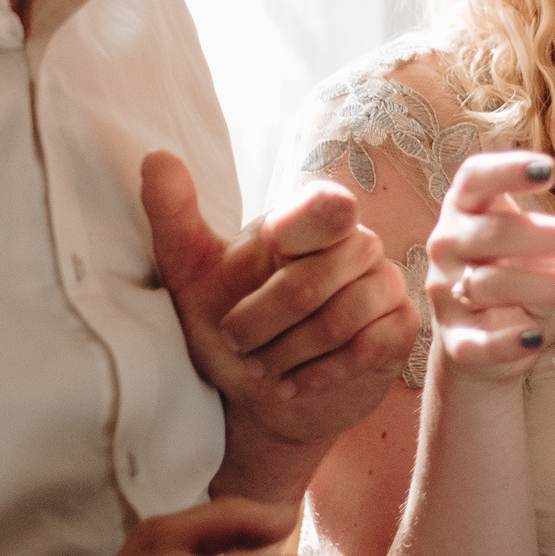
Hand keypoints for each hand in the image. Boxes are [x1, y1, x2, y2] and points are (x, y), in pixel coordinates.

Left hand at [146, 151, 416, 452]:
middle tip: (237, 344)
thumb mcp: (191, 277)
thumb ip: (174, 217)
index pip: (327, 206)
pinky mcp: (399, 330)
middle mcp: (356, 246)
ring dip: (287, 354)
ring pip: (341, 320)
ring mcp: (384, 287)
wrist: (261, 396)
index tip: (269, 251)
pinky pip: (368, 348)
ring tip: (262, 368)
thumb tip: (156, 159)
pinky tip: (292, 384)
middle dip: (262, 323)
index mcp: (309, 223)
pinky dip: (320, 374)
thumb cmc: (230, 330)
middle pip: (314, 281)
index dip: (298, 232)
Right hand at [426, 152, 554, 377]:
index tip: (551, 170)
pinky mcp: (456, 343)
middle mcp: (449, 245)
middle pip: (500, 234)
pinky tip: (537, 339)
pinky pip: (478, 342)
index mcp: (470, 210)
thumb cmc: (525, 280)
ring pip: (496, 285)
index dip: (507, 170)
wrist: (482, 348)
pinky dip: (508, 341)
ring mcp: (448, 295)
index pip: (475, 178)